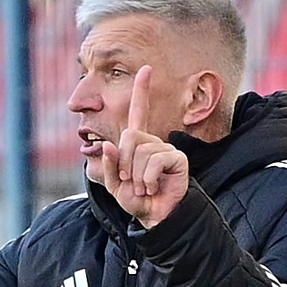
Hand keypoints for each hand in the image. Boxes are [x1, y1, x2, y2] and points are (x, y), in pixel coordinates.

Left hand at [102, 65, 188, 228]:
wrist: (155, 218)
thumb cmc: (137, 201)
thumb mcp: (114, 185)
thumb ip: (109, 166)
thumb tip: (109, 146)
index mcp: (137, 144)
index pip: (140, 113)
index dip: (142, 91)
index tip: (146, 69)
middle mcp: (153, 142)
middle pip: (130, 135)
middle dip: (123, 162)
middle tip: (130, 181)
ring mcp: (166, 149)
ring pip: (140, 151)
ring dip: (136, 176)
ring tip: (143, 187)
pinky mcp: (177, 159)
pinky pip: (154, 160)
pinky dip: (147, 179)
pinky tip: (152, 188)